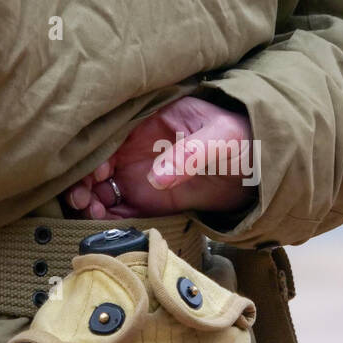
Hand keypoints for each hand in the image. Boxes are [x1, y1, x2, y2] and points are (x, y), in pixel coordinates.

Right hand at [63, 96, 258, 218]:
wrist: (260, 168)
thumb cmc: (242, 138)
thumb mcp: (221, 138)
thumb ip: (190, 154)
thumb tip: (157, 178)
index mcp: (150, 121)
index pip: (111, 134)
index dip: (97, 152)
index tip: (98, 173)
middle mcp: (137, 148)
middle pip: (97, 161)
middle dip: (83, 178)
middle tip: (83, 198)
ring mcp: (141, 175)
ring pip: (101, 186)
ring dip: (89, 199)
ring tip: (92, 211)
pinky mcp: (149, 201)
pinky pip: (119, 208)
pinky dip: (105, 216)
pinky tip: (102, 220)